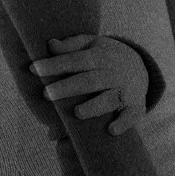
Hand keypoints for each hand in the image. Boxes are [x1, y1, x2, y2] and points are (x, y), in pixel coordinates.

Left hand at [32, 34, 152, 134]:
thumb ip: (71, 46)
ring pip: (110, 99)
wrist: (141, 67)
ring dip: (94, 106)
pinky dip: (124, 123)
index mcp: (100, 56)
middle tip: (46, 94)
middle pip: (90, 80)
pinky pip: (131, 115)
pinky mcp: (136, 107)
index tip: (33, 69)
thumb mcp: (91, 45)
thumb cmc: (105, 57)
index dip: (54, 65)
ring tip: (77, 113)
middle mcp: (113, 73)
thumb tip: (50, 45)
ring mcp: (126, 91)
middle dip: (68, 87)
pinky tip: (111, 130)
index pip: (75, 60)